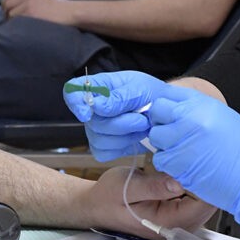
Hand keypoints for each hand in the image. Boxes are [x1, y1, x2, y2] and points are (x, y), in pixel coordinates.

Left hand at [0, 0, 71, 22]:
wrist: (69, 13)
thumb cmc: (57, 9)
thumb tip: (12, 7)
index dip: (5, 3)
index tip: (6, 11)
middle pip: (7, 3)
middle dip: (6, 13)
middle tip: (10, 21)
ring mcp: (28, 3)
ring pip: (10, 13)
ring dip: (12, 21)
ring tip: (19, 26)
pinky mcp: (30, 13)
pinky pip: (15, 20)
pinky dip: (16, 25)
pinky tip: (22, 28)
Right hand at [63, 71, 177, 160]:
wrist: (166, 112)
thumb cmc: (153, 94)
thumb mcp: (140, 88)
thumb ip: (119, 98)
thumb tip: (95, 106)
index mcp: (99, 86)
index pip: (72, 90)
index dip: (75, 102)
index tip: (87, 113)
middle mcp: (93, 108)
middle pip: (91, 122)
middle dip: (121, 123)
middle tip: (143, 118)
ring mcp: (97, 129)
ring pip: (99, 139)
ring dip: (126, 135)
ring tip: (143, 126)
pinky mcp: (104, 147)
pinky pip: (104, 152)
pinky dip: (123, 147)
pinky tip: (135, 137)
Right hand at [82, 167, 214, 239]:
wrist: (96, 205)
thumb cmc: (108, 197)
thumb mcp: (128, 187)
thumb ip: (154, 186)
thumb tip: (179, 181)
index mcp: (168, 222)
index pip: (202, 204)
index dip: (206, 180)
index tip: (203, 157)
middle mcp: (177, 226)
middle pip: (208, 203)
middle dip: (206, 178)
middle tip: (200, 151)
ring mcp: (179, 221)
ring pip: (203, 200)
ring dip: (199, 179)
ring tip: (193, 156)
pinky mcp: (177, 213)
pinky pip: (193, 198)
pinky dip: (192, 182)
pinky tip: (185, 167)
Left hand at [147, 90, 239, 229]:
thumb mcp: (223, 116)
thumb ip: (197, 109)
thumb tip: (176, 108)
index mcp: (202, 103)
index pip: (168, 93)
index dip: (166, 105)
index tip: (168, 114)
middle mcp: (190, 118)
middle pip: (157, 111)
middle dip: (161, 122)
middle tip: (172, 133)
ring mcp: (182, 140)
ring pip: (155, 136)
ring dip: (163, 144)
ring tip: (182, 151)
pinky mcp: (178, 163)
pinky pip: (160, 159)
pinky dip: (167, 163)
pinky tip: (184, 164)